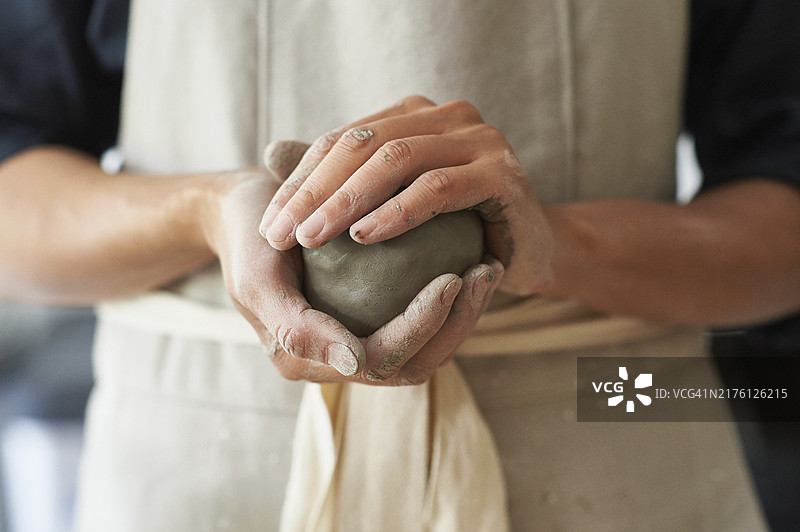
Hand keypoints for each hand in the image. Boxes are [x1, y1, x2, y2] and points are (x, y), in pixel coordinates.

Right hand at [206, 144, 502, 383]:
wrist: (241, 210)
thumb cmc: (245, 234)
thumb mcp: (258, 278)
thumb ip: (296, 328)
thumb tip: (356, 365)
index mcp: (306, 359)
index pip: (382, 360)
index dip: (422, 327)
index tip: (453, 278)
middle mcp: (336, 359)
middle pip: (414, 362)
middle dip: (457, 324)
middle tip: (486, 271)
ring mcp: (355, 336)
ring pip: (423, 347)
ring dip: (461, 314)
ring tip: (488, 268)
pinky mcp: (368, 314)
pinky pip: (415, 316)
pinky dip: (448, 297)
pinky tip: (471, 258)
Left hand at [259, 95, 552, 294]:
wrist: (529, 252)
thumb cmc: (455, 231)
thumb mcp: (391, 204)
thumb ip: (339, 177)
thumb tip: (271, 152)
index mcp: (416, 116)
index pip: (345, 139)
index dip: (302, 179)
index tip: (271, 224)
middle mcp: (448, 117)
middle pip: (365, 144)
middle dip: (316, 190)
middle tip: (282, 233)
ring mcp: (479, 139)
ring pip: (397, 159)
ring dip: (348, 199)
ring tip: (313, 237)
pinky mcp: (502, 173)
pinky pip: (438, 189)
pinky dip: (397, 211)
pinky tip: (364, 237)